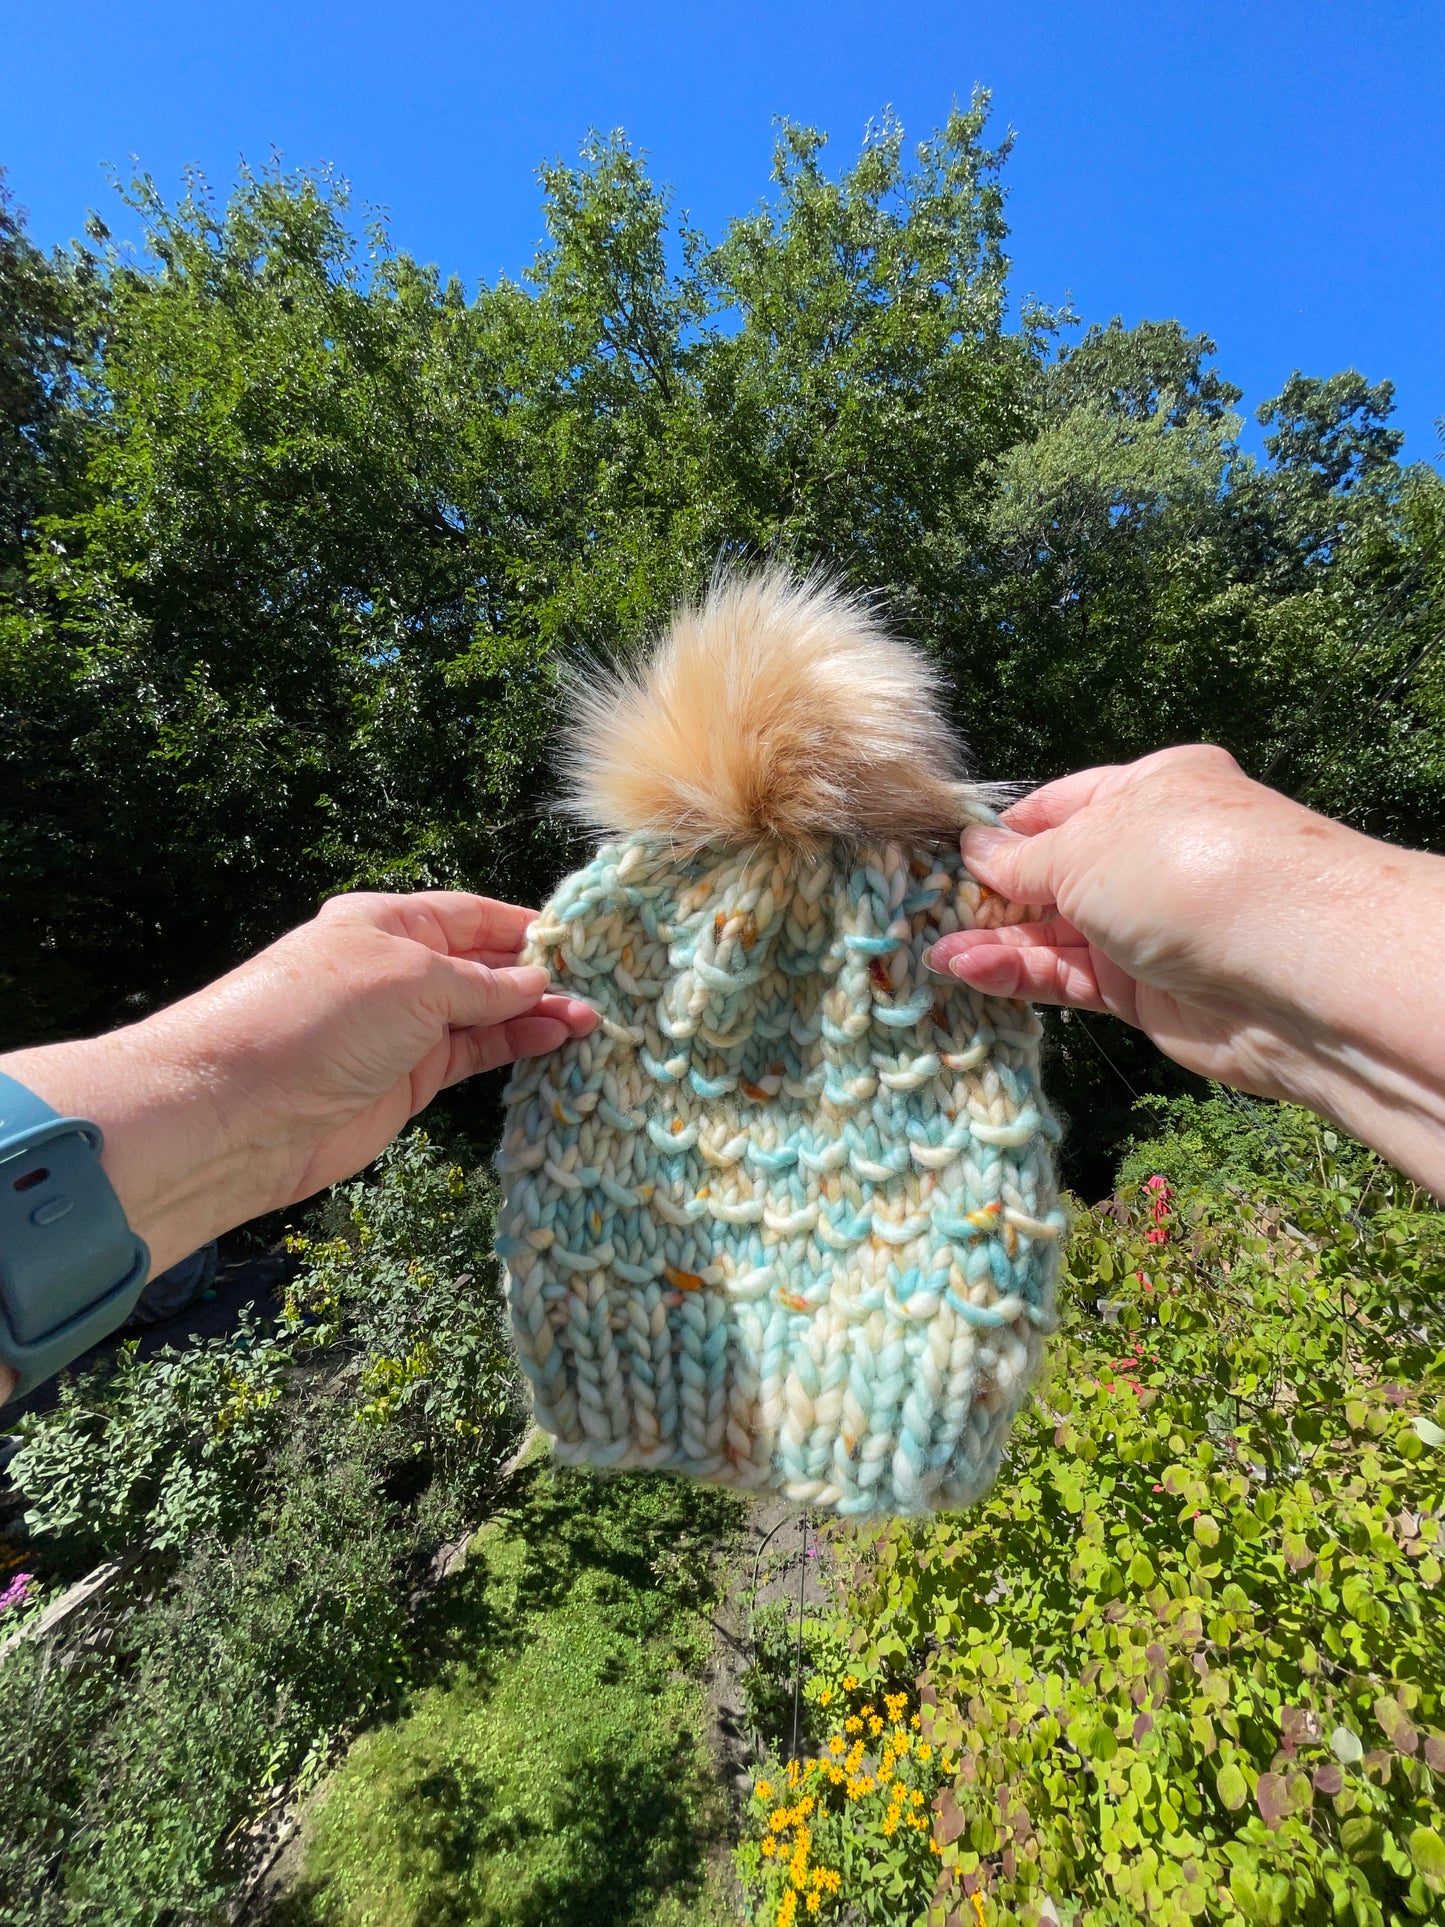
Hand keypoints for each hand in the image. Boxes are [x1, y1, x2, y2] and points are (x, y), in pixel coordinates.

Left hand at [1, 890, 596, 1299]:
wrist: (243, 1110)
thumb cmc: (319, 1017)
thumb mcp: (413, 979)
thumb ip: (484, 983)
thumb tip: (541, 984)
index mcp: (389, 922)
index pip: (474, 914)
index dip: (528, 925)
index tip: (587, 937)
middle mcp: (398, 970)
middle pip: (484, 965)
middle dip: (542, 974)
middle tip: (606, 983)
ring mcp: (403, 1029)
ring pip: (486, 1014)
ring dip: (538, 1015)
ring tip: (594, 1019)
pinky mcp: (409, 1081)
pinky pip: (474, 1055)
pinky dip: (515, 1047)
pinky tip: (557, 1041)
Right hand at [925, 745, 1444, 1191]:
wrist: (1287, 970)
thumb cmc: (1188, 870)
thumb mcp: (1088, 844)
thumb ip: (1024, 858)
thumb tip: (975, 850)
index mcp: (1154, 789)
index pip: (1062, 803)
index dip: (1004, 829)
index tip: (944, 851)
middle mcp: (1153, 854)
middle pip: (1055, 873)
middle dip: (991, 892)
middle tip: (921, 907)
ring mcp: (1149, 926)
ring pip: (1054, 931)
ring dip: (994, 940)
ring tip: (929, 951)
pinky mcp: (1143, 990)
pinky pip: (1066, 977)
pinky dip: (1018, 974)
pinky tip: (967, 970)